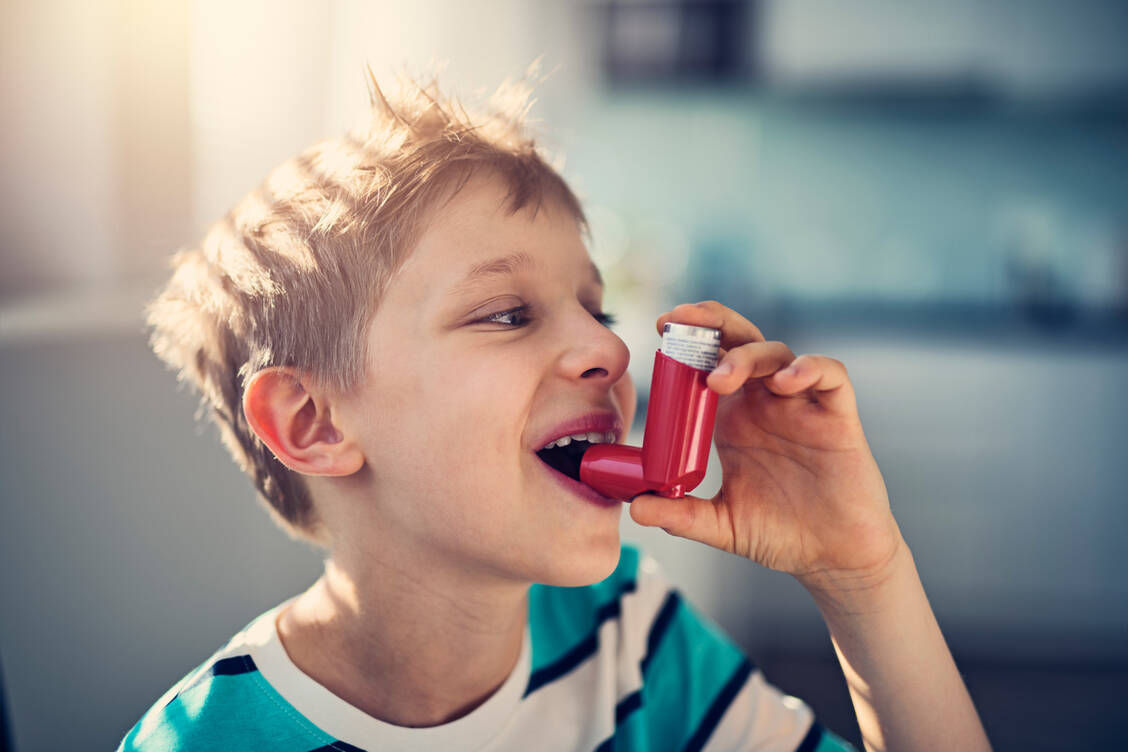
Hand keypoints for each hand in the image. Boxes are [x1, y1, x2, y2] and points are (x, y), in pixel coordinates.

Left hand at [630, 301, 902, 591]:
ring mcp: (802, 406)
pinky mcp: (838, 417)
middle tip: (682, 321)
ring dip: (747, 355)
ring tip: (720, 377)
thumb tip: (636, 508)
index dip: (689, 339)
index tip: (661, 329)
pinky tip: (786, 381)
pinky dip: (809, 368)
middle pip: (741, 340)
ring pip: (778, 353)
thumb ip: (681, 515)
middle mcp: (765, 402)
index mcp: (734, 417)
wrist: (832, 559)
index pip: (710, 361)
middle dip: (713, 322)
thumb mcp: (720, 524)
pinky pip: (830, 375)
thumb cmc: (780, 535)